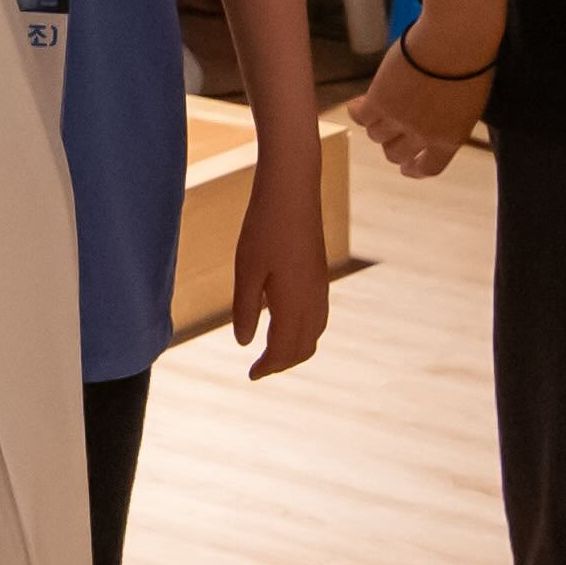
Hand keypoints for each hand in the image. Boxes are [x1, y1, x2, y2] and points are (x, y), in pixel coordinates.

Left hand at [227, 152, 331, 375]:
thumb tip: (245, 342)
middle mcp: (314, 299)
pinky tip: (285, 321)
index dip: (268, 367)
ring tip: (272, 351)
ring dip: (295, 347)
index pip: (285, 350)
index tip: (251, 375)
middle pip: (304, 347)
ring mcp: (320, 286)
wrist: (293, 189)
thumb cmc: (264, 227)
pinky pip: (317, 315)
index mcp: (294, 303)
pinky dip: (303, 329)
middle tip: (259, 368)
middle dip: (283, 362)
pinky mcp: (320, 273)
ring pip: (314, 332)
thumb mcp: (246, 270)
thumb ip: (246, 309)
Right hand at [349, 18, 493, 179]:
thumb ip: (449, 121)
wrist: (454, 39)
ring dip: (377, 123)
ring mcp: (399, 120)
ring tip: (379, 104)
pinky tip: (360, 101)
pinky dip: (359, 110)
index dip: (414, 169)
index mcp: (450, 138)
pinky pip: (360, 116)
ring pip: (376, 135)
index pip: (428, 168)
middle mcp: (423, 135)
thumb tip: (431, 124)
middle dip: (392, 144)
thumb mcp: (468, 103)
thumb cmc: (471, 62)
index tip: (406, 167)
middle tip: (389, 130)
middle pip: (395, 154)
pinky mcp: (379, 102)